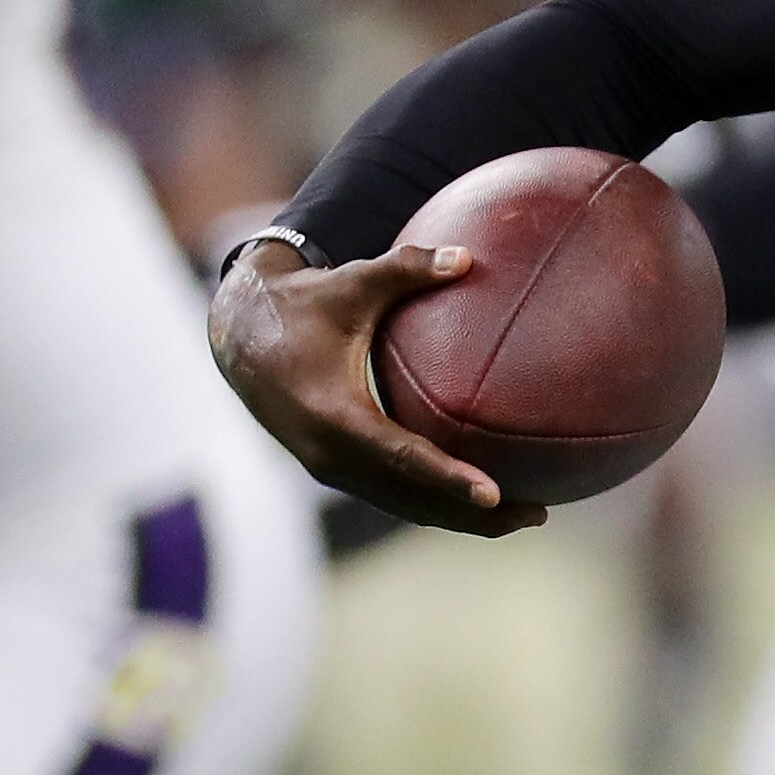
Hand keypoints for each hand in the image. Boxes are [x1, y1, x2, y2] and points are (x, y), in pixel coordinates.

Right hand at [207, 238, 549, 537]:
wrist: (239, 335)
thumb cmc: (303, 304)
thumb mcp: (353, 282)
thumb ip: (408, 268)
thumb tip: (468, 257)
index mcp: (335, 416)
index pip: (402, 457)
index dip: (448, 478)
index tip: (494, 493)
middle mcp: (330, 453)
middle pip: (411, 499)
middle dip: (472, 516)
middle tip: (535, 515)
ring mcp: (330, 467)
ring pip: (403, 505)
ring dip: (459, 517)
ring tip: (523, 516)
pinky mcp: (334, 468)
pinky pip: (391, 493)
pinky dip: (434, 502)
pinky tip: (479, 499)